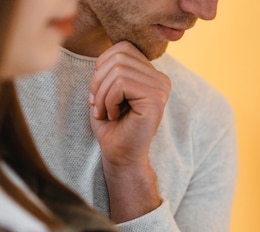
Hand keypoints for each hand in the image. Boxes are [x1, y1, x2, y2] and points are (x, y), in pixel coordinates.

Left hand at [88, 41, 168, 221]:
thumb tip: (110, 47)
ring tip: (104, 112)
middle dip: (98, 80)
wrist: (121, 155)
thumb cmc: (112, 125)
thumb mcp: (107, 88)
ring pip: (118, 70)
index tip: (99, 93)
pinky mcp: (156, 99)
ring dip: (102, 93)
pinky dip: (108, 100)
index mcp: (152, 74)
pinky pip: (121, 83)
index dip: (102, 67)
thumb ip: (111, 66)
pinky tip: (113, 116)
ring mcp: (162, 88)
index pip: (122, 48)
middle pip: (119, 56)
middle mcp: (162, 79)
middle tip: (97, 104)